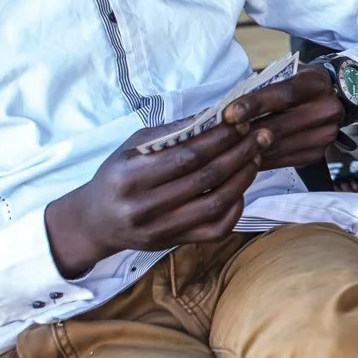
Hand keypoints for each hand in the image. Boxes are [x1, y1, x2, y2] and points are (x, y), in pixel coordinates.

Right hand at [45, 121, 269, 277]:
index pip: (186, 156)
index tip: (241, 122)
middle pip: (205, 178)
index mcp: (130, 176)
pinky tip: (242, 190)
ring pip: (215, 205)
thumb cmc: (117, 176)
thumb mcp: (131, 148)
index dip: (218, 139)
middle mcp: (144, 206)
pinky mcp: (175, 243)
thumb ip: (170, 132)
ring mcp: (161, 229)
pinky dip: (235, 210)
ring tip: (256, 157)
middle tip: (260, 136)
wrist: (96, 222)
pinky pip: (215, 230)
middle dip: (238, 153)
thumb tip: (212, 115)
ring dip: (243, 179)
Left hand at [224, 67, 343, 171]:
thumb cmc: (299, 81)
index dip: (254, 105)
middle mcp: (326, 109)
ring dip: (247, 149)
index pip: (283, 94)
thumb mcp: (286, 72)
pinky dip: (259, 160)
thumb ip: (262, 87)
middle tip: (215, 137)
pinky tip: (239, 159)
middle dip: (244, 132)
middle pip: (279, 125)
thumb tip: (226, 110)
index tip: (228, 114)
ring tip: (221, 151)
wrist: (335, 95)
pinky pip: (282, 159)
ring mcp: (324, 135)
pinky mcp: (317, 153)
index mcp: (316, 83)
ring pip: (277, 146)